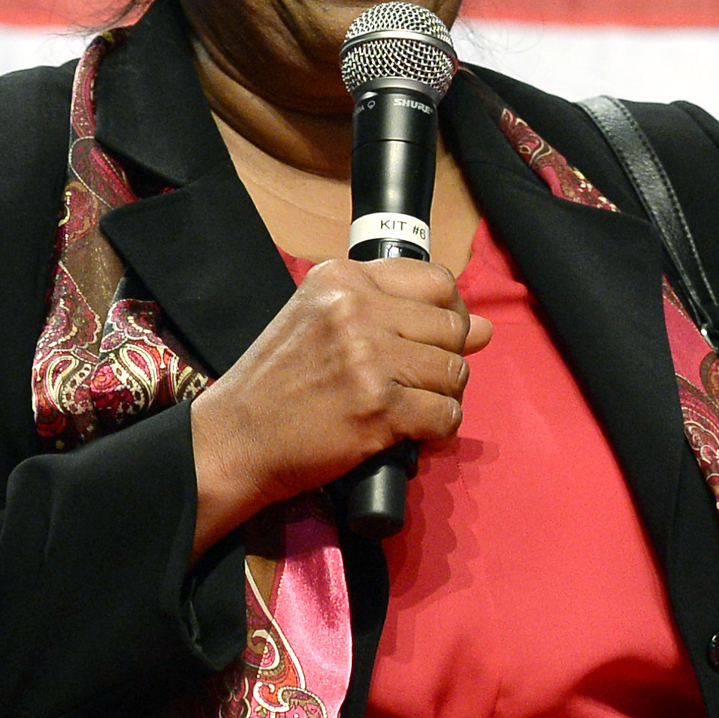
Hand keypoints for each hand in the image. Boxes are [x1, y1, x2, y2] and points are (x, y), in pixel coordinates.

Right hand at [187, 255, 492, 548]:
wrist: (234, 438)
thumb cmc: (277, 381)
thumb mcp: (320, 320)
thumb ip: (394, 313)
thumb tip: (483, 327)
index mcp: (343, 279)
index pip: (436, 282)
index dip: (449, 313)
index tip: (436, 337)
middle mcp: (357, 309)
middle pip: (452, 327)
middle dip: (447, 358)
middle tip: (418, 380)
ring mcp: (369, 358)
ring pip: (454, 372)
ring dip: (442, 395)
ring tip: (410, 405)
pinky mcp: (379, 408)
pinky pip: (445, 415)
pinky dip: (437, 428)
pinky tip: (410, 430)